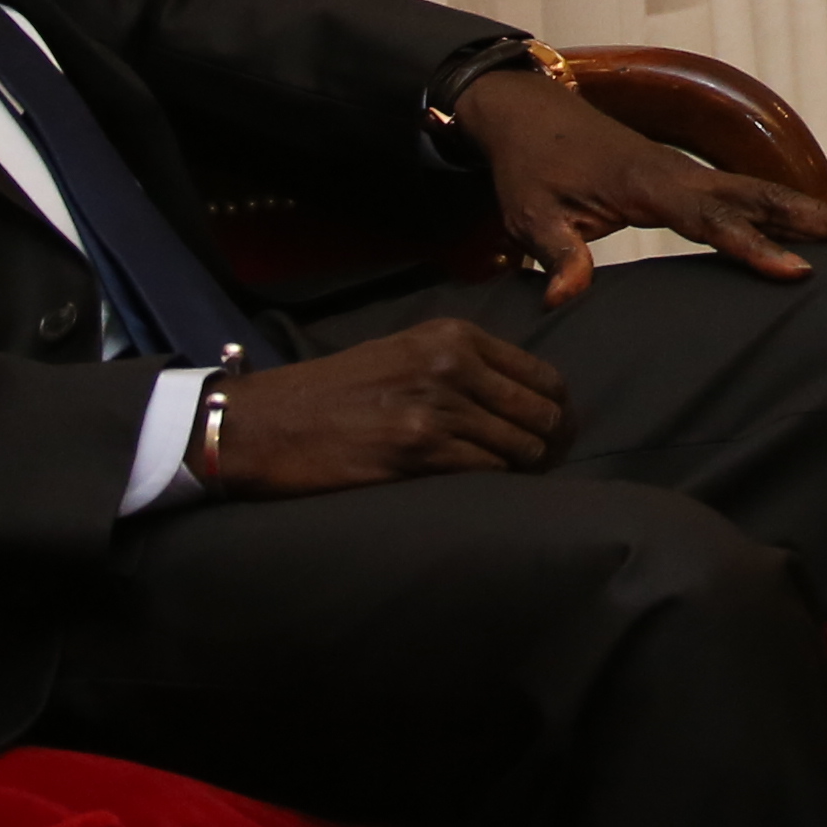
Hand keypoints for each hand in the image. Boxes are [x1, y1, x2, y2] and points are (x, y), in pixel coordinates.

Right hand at [198, 318, 570, 491]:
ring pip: (522, 448)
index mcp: (454, 337)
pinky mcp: (420, 449)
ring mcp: (438, 406)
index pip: (544, 377)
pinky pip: (487, 472)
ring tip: (507, 481)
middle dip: (549, 445)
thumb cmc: (336, 394)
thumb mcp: (405, 355)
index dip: (558, 412)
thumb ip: (464, 367)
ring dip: (522, 470)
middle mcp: (453, 364)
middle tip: (539, 467)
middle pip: (543, 414)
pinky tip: (475, 489)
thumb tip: (526, 402)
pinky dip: (490, 485)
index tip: (552, 436)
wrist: (268, 422)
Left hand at [455, 63, 826, 293]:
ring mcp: (690, 175)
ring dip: (821, 212)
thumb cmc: (530, 168)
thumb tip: (563, 301)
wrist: (529, 114)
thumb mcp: (531, 212)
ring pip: (767, 194)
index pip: (713, 219)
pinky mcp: (690, 182)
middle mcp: (682, 175)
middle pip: (764, 197)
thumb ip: (555, 254)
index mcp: (649, 184)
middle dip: (822, 218)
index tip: (798, 272)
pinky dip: (793, 211)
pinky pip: (751, 197)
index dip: (754, 247)